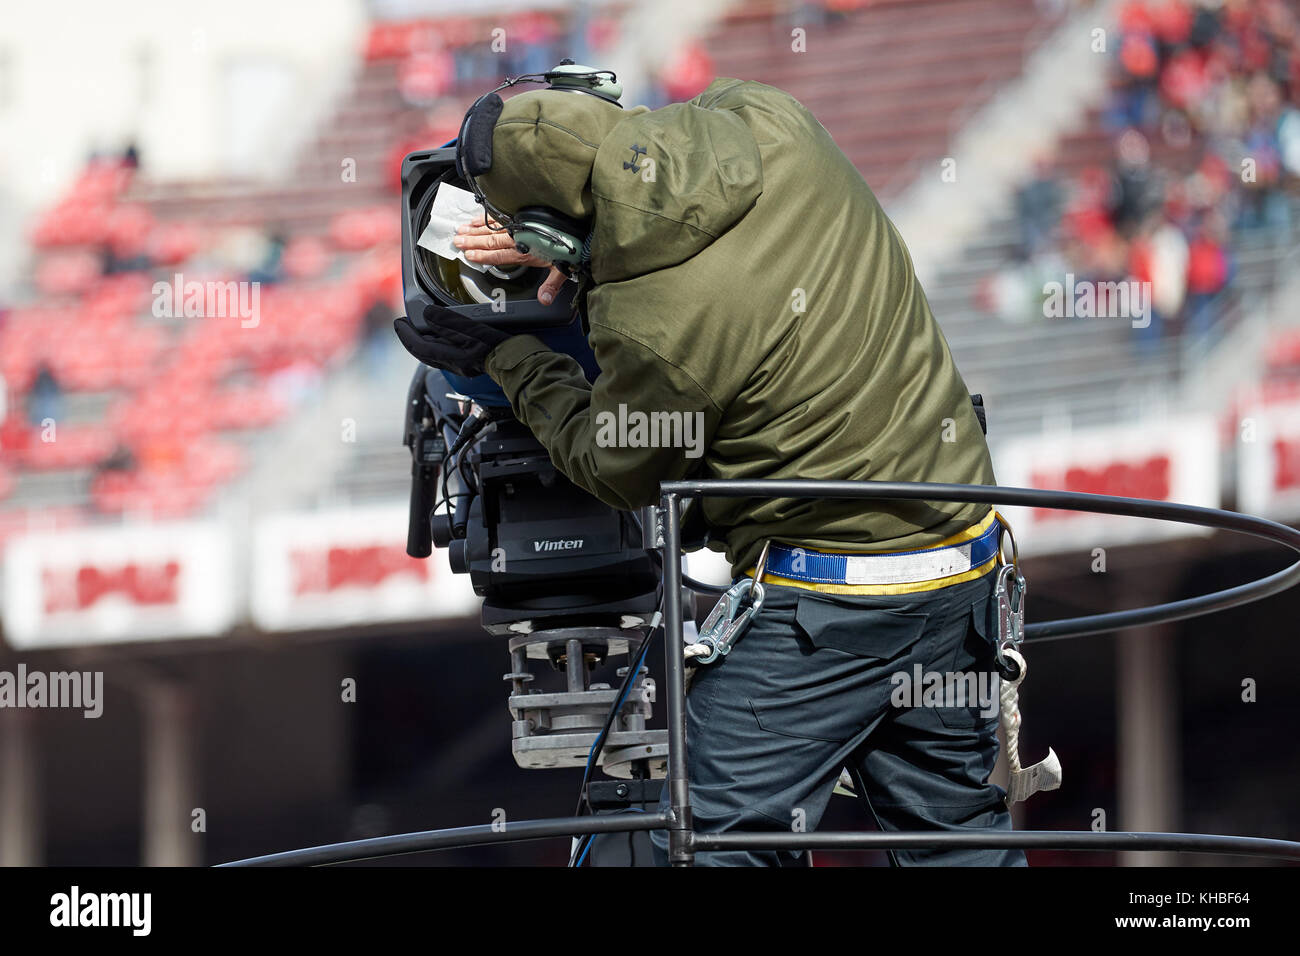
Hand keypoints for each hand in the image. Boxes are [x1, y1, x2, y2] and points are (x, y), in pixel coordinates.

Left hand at [393, 303, 513, 378]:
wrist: (521, 362)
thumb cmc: (501, 347)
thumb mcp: (474, 330)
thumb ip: (450, 322)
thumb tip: (428, 314)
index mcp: (452, 357)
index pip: (419, 346)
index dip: (406, 334)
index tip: (399, 322)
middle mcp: (454, 364)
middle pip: (423, 352)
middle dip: (411, 338)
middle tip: (404, 325)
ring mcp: (462, 365)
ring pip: (433, 354)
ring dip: (423, 341)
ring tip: (418, 329)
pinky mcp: (470, 362)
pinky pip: (444, 354)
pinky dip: (436, 344)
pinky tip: (440, 337)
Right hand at [454, 216, 568, 304]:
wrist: (581, 226)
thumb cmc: (572, 247)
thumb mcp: (563, 270)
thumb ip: (551, 286)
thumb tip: (544, 300)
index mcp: (526, 252)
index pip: (499, 255)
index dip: (483, 255)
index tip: (468, 255)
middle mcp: (521, 238)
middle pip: (492, 240)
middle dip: (473, 241)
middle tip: (457, 241)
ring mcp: (521, 225)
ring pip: (494, 227)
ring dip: (476, 228)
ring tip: (461, 229)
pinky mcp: (525, 216)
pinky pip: (501, 215)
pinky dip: (488, 216)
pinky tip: (477, 217)